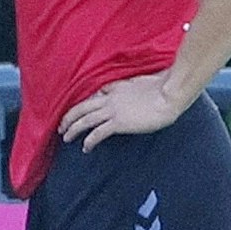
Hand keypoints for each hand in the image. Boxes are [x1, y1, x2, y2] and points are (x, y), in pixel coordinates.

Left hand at [59, 72, 187, 150]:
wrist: (169, 95)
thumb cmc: (163, 88)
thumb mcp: (144, 81)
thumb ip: (134, 85)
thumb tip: (136, 88)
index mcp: (116, 88)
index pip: (95, 95)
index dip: (86, 104)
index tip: (81, 111)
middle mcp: (110, 99)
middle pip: (82, 107)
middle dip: (69, 117)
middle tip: (61, 126)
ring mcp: (113, 110)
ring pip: (85, 120)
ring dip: (73, 129)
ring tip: (66, 137)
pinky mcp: (119, 123)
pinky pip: (98, 133)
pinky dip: (89, 140)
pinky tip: (85, 147)